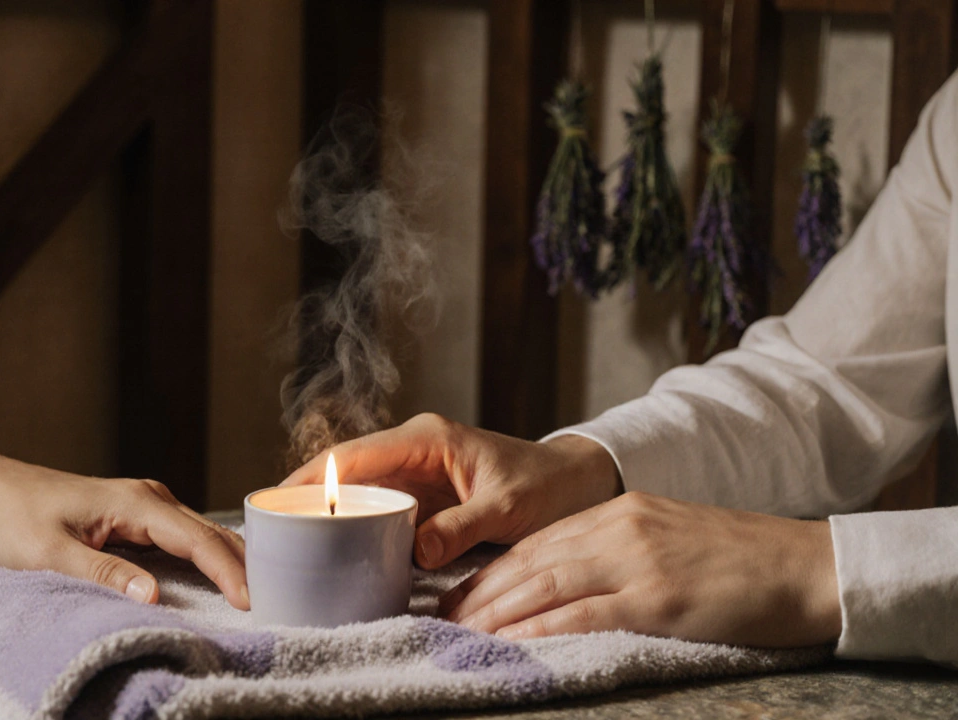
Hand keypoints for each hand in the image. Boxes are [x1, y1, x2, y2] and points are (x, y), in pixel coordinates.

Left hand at [0, 425, 248, 609]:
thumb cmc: (16, 518)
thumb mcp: (50, 554)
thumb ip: (102, 573)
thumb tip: (152, 594)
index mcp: (135, 502)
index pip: (197, 539)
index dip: (228, 571)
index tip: (252, 601)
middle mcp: (150, 498)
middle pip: (211, 533)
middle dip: (245, 566)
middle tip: (276, 603)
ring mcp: (147, 505)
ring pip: (204, 534)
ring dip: (231, 561)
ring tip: (260, 594)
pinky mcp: (140, 516)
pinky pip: (187, 538)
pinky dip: (210, 557)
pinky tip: (224, 579)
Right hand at [280, 413, 620, 568]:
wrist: (574, 482)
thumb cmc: (545, 485)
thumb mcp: (507, 508)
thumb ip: (462, 526)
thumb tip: (415, 548)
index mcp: (425, 439)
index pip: (354, 453)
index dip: (311, 475)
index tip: (275, 496)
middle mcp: (411, 450)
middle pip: (343, 471)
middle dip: (307, 496)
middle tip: (269, 527)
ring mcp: (414, 474)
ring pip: (356, 491)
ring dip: (327, 513)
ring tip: (287, 541)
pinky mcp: (421, 497)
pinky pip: (377, 508)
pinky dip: (355, 525)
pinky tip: (333, 548)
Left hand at [439, 492, 841, 646]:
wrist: (806, 565)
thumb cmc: (738, 560)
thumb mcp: (665, 539)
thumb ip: (615, 552)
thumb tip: (563, 586)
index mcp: (617, 511)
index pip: (534, 542)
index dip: (489, 572)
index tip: (457, 597)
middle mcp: (618, 527)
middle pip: (529, 562)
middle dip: (479, 594)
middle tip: (442, 622)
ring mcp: (637, 560)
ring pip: (545, 584)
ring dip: (496, 614)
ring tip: (461, 637)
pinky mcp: (658, 597)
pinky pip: (584, 614)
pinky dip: (541, 631)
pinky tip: (511, 646)